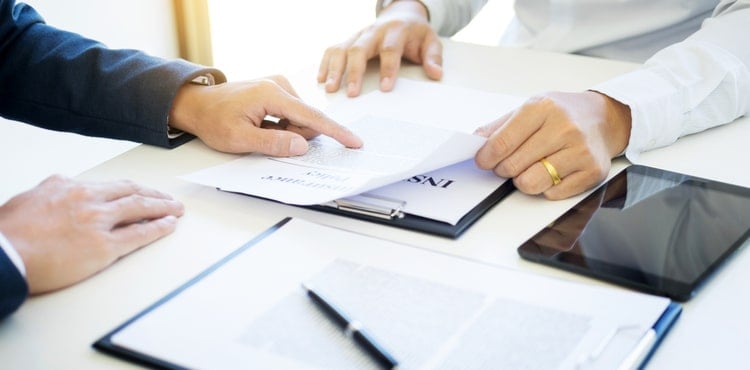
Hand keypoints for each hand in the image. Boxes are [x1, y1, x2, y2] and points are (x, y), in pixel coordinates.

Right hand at [0, 175, 183, 293]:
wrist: (3, 255)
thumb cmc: (9, 233)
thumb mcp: (30, 198)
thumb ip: (51, 190)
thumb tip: (60, 185)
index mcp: (70, 187)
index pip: (112, 185)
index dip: (133, 189)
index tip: (143, 192)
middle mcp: (88, 200)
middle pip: (132, 192)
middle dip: (154, 195)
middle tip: (169, 199)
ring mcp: (98, 222)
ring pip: (141, 209)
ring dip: (163, 208)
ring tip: (177, 209)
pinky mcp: (103, 246)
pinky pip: (139, 235)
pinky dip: (158, 228)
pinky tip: (169, 226)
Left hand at [169, 75, 362, 155]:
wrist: (198, 104)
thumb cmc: (214, 120)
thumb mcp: (240, 139)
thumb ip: (273, 143)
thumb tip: (302, 145)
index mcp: (271, 95)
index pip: (311, 116)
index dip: (335, 132)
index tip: (354, 142)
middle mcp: (279, 85)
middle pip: (306, 119)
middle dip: (296, 136)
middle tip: (266, 139)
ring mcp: (279, 86)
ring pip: (300, 118)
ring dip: (288, 131)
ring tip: (260, 131)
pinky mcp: (277, 90)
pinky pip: (293, 113)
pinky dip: (283, 125)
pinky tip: (264, 125)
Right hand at [318, 1, 441, 96]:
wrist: (401, 15)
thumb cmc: (415, 34)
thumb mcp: (431, 41)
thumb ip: (433, 57)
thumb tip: (436, 74)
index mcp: (395, 31)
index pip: (390, 49)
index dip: (388, 68)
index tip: (386, 89)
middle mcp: (373, 31)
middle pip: (359, 48)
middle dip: (354, 71)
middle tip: (351, 94)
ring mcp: (358, 35)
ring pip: (342, 48)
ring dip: (334, 69)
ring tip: (330, 89)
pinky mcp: (348, 40)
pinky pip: (332, 49)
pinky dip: (325, 63)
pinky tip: (320, 79)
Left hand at [474, 91, 631, 199]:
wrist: (605, 118)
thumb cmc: (562, 113)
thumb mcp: (530, 108)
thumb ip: (500, 127)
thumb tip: (474, 143)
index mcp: (543, 108)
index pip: (501, 143)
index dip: (486, 158)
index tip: (483, 161)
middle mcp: (564, 128)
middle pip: (513, 166)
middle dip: (503, 169)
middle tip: (510, 162)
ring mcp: (580, 151)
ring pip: (531, 183)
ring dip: (523, 180)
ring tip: (531, 167)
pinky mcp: (592, 172)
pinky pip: (552, 194)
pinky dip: (546, 187)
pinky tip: (553, 171)